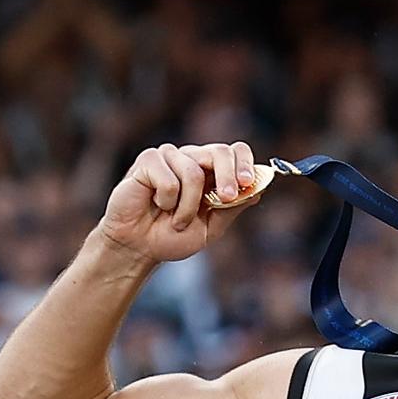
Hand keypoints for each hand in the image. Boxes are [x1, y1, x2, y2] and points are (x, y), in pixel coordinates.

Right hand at [99, 142, 260, 263]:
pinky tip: (157, 206)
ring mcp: (170, 157)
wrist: (139, 247)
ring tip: (178, 220)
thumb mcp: (212, 227)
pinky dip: (167, 201)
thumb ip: (233, 208)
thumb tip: (258, 189)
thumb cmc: (173, 236)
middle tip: (226, 198)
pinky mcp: (148, 161)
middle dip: (227, 176)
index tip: (247, 183)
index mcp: (212, 171)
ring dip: (189, 206)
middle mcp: (193, 159)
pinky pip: (169, 180)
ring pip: (194, 172)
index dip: (244, 163)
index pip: (235, 151)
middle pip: (219, 151)